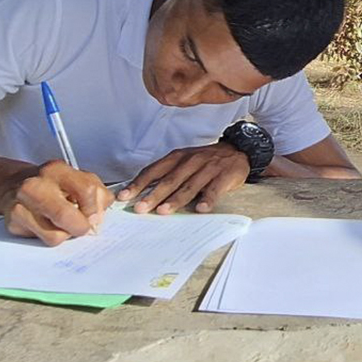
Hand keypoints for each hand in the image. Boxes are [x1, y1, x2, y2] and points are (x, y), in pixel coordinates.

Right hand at [0, 160, 112, 245]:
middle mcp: (36, 185)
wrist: (14, 185)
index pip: (86, 190)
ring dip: (65, 234)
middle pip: (65, 215)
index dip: (94, 208)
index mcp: (57, 170)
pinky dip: (50, 236)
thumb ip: (97, 195)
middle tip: (83, 227)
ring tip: (62, 224)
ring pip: (54, 236)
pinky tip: (47, 225)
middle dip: (80, 227)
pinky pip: (41, 240)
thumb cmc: (53, 185)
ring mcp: (20, 204)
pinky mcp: (13, 223)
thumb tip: (97, 218)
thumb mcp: (78, 180)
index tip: (94, 215)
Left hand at [117, 143, 249, 214]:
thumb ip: (167, 174)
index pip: (154, 171)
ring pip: (189, 185)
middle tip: (140, 208)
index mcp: (177, 157)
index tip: (124, 196)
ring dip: (175, 199)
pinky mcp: (224, 176)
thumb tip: (142, 193)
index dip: (138, 184)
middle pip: (169, 180)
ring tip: (164, 211)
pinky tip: (201, 209)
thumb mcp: (184, 161)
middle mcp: (190, 161)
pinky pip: (214, 189)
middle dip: (153, 195)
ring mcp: (207, 168)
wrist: (237, 150)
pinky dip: (208, 199)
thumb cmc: (205, 160)